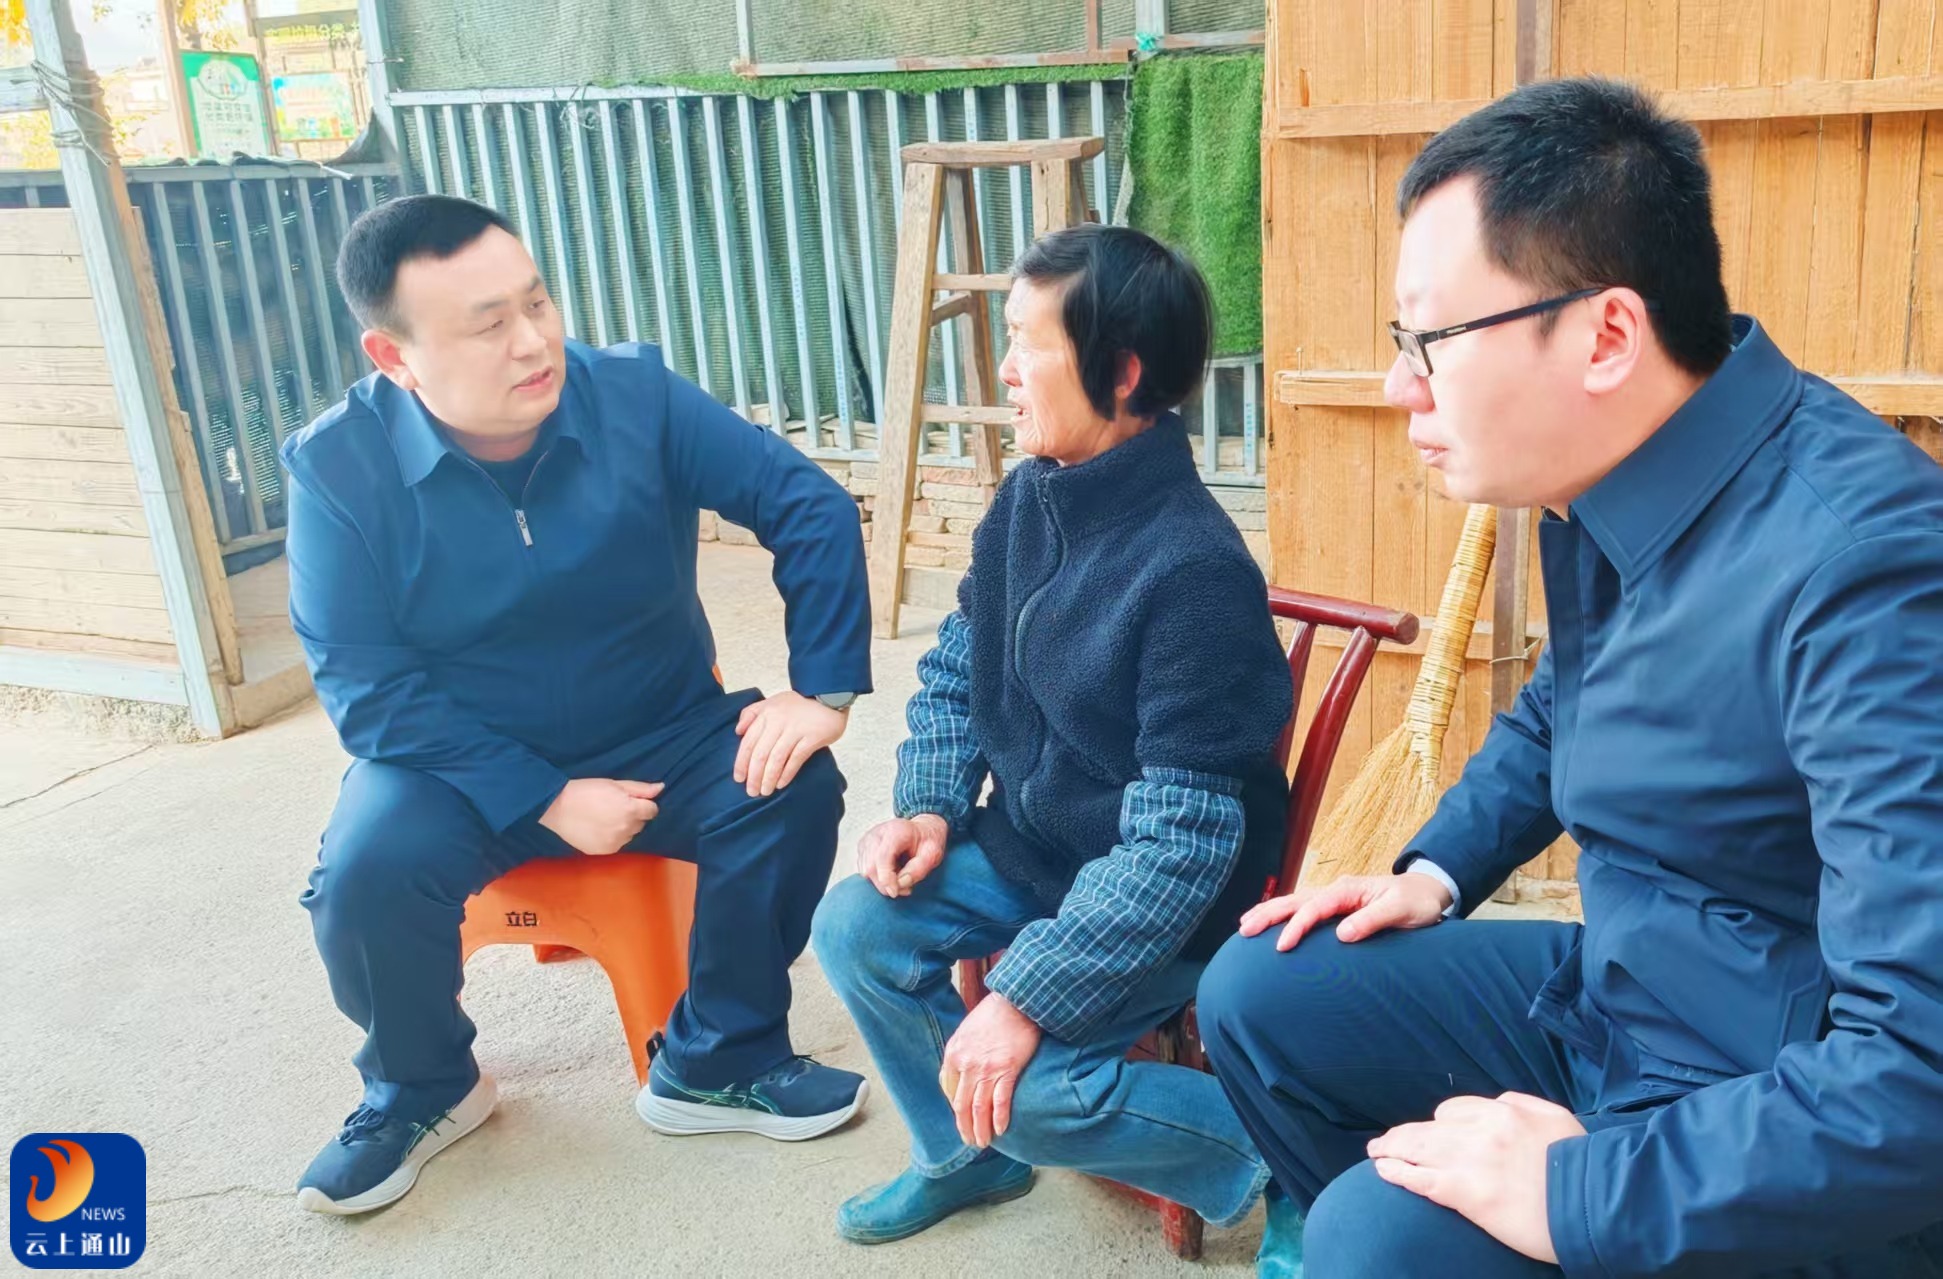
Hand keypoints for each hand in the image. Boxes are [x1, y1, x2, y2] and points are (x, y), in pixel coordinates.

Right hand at [538, 777, 664, 855]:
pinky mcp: (604, 851)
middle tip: (614, 807)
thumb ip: (640, 789)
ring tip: (604, 817)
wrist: (558, 807)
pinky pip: (617, 844)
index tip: (631, 801)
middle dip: (633, 815)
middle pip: (641, 823)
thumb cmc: (586, 790)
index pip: (652, 811)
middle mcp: (626, 829)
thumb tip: (660, 788)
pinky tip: (598, 828)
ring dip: (623, 827)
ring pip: (630, 835)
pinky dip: (612, 837)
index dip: (643, 804)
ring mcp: (615, 842)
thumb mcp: (614, 784)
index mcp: (631, 810)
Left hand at [733, 692, 848, 797]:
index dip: (741, 762)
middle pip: (760, 754)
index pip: (748, 742)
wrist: (829, 694)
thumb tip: (738, 731)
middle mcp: (778, 722)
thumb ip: (751, 713)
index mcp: (766, 714)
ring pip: (776, 758)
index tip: (739, 778)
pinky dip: (787, 773)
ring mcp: (796, 730)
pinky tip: (781, 784)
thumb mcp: (771, 702)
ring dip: (768, 778)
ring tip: (765, 791)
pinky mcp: (812, 737)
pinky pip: (796, 758)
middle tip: (751, 791)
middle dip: (754, 776)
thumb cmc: (799, 703)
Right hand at [856, 814, 950, 896]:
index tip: (895, 892)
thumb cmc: (926, 842)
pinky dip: (878, 877)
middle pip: (871, 867)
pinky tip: (891, 870)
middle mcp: (877, 833)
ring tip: (901, 873)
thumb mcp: (932, 855)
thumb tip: (901, 883)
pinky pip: (865, 871)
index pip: (882, 856)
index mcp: (896, 831)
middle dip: (886, 884)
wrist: (920, 831)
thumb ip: (919, 869)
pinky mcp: (862, 849)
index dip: (886, 878)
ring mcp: (867, 840)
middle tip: (906, 887)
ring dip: (883, 881)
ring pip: (866, 872)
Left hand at [940, 992, 1041, 1147]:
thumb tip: (960, 1075)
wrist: (1017, 1001)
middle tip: (970, 1141)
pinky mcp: (1008, 1069)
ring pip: (979, 1107)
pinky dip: (999, 1118)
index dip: (955, 1108)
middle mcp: (967, 1064)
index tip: (963, 1118)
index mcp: (954, 1054)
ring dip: (980, 1129)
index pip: (948, 1090)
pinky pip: (1001, 1100)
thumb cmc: (993, 1015)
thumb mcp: (966, 1032)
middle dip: (964, 1127)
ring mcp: (987, 1068)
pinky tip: (1000, 1130)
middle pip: (961, 1104)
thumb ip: (960, 1054)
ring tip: (983, 1142)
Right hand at [1238, 871, 1451, 951]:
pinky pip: (1304, 909)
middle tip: (1245, 930)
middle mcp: (1337, 890)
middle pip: (1295, 900)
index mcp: (1348, 890)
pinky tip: (1271, 923)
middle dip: (1268, 914)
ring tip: (1246, 925)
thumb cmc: (1416, 902)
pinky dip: (1284, 915)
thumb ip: (1373, 920)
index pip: (1314, 908)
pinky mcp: (1337, 907)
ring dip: (1270, 913)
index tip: (1282, 946)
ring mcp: (1336, 897)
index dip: (1296, 926)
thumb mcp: (1401, 911)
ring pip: (1295, 902)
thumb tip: (1342, 934)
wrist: (1429, 892)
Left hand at [1367, 1092, 1584, 1262]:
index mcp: (1504, 1111)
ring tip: (1376, 1153)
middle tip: (1385, 1141)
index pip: (1455, 1110)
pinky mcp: (1465, 1192)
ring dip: (1391, 1148)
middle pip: (1429, 1127)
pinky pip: (1420, 1177)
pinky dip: (1397, 1171)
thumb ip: (1525, 1106)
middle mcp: (1481, 1129)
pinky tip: (1383, 1171)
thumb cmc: (1583, 1166)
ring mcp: (1470, 1160)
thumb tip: (1500, 1104)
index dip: (1440, 1124)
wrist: (1594, 1203)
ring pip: (1418, 1147)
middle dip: (1404, 1134)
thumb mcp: (1557, 1119)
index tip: (1433, 1135)